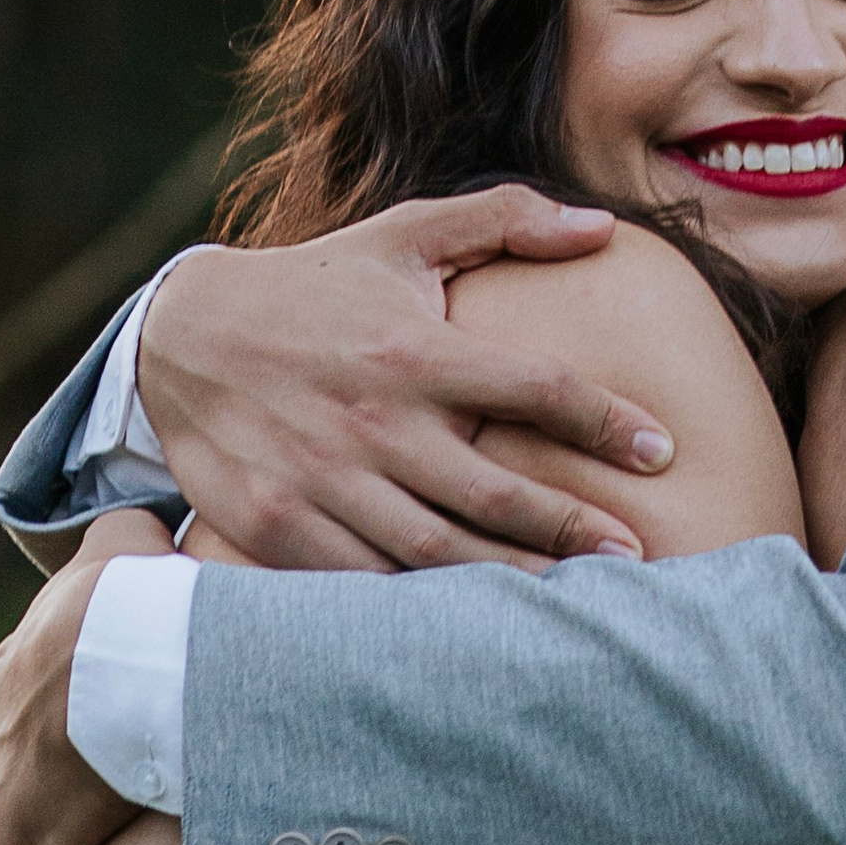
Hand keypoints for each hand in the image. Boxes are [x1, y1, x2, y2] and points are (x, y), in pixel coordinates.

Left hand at [0, 508, 172, 844]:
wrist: (125, 652)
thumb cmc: (140, 599)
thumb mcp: (133, 541)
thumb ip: (132, 532)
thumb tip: (155, 530)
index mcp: (28, 657)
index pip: (30, 686)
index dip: (66, 709)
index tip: (107, 724)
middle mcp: (2, 721)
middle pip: (8, 755)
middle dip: (42, 774)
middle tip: (101, 788)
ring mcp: (1, 788)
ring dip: (23, 840)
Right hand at [137, 189, 671, 571]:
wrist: (184, 335)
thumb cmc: (318, 284)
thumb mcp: (406, 234)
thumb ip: (507, 221)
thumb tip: (602, 228)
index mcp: (415, 348)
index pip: (533, 386)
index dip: (604, 420)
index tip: (662, 451)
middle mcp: (374, 418)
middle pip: (493, 489)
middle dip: (571, 527)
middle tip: (637, 555)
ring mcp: (323, 479)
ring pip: (432, 549)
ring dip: (507, 580)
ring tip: (575, 602)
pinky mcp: (276, 526)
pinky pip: (360, 582)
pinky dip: (415, 607)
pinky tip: (467, 623)